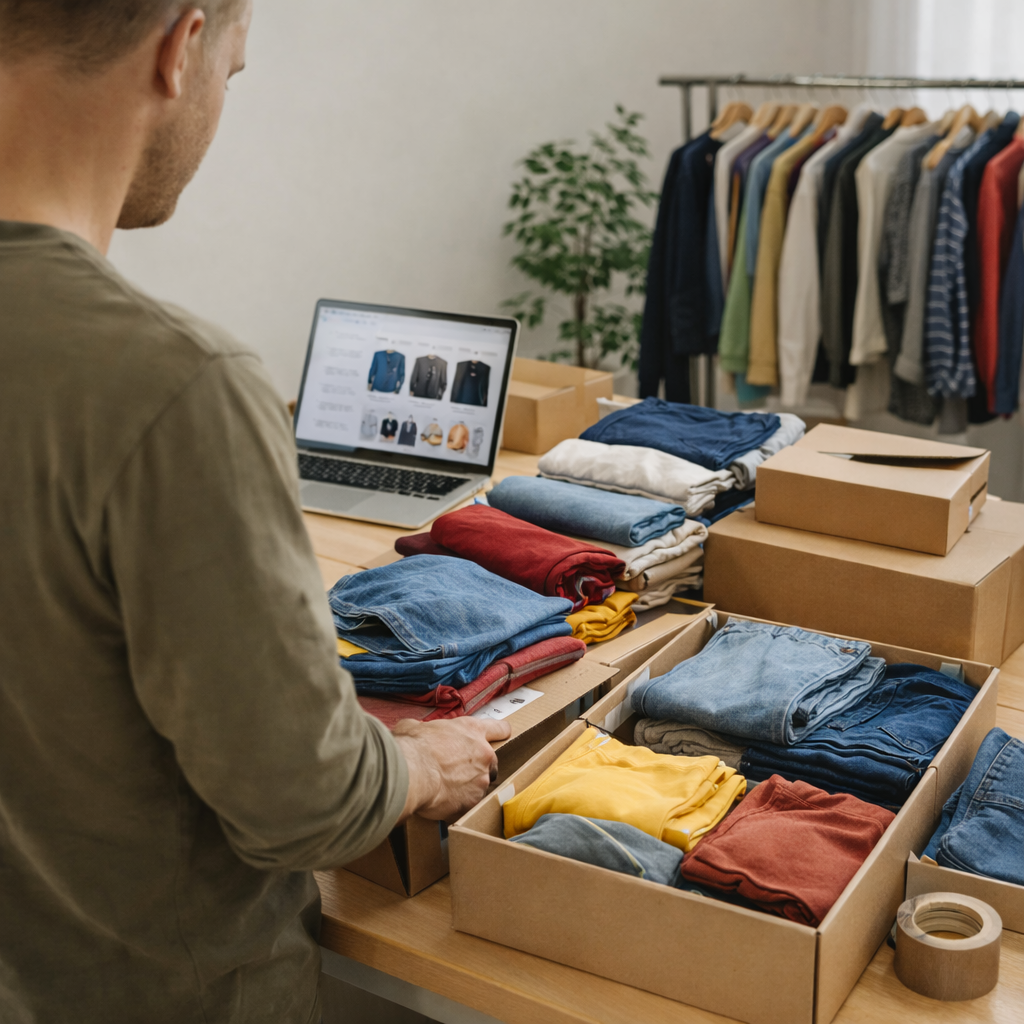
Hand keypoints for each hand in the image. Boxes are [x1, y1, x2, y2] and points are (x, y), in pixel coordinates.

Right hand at [393, 717, 510, 820]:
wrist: (412, 772)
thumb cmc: (415, 747)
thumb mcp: (416, 726)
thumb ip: (424, 728)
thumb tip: (413, 730)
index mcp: (473, 731)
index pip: (499, 729)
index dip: (499, 733)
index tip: (499, 736)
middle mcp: (484, 755)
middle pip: (492, 762)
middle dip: (478, 767)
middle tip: (458, 770)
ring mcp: (481, 780)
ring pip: (480, 786)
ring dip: (467, 788)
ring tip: (446, 788)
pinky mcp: (473, 802)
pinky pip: (468, 804)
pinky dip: (457, 805)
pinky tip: (442, 802)